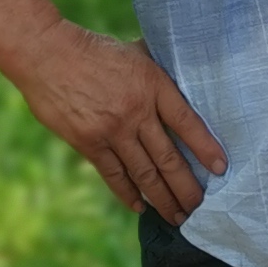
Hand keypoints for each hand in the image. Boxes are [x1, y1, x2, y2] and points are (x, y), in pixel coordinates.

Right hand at [1, 18, 226, 220]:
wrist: (46, 54)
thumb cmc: (93, 50)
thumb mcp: (135, 51)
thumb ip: (159, 67)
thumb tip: (184, 70)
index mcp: (153, 86)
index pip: (187, 123)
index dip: (206, 148)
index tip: (221, 168)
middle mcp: (136, 112)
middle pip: (169, 158)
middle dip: (186, 187)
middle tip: (201, 208)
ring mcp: (112, 130)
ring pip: (144, 173)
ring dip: (163, 198)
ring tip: (177, 217)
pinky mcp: (88, 142)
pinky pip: (114, 175)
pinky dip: (129, 193)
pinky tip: (142, 207)